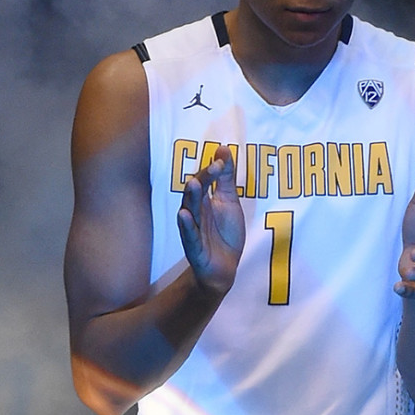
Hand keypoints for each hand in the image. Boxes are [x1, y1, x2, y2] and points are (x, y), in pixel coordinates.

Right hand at [177, 145, 245, 294]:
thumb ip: (226, 178)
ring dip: (191, 198)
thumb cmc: (225, 232)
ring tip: (193, 184)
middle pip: (195, 193)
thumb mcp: (230, 202)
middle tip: (213, 167)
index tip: (222, 158)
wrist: (224, 266)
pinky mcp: (194, 248)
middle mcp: (195, 213)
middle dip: (202, 180)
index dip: (212, 170)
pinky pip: (189, 236)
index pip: (204, 180)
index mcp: (204, 201)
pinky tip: (184, 215)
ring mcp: (193, 230)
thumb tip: (223, 148)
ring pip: (190, 212)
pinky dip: (187, 226)